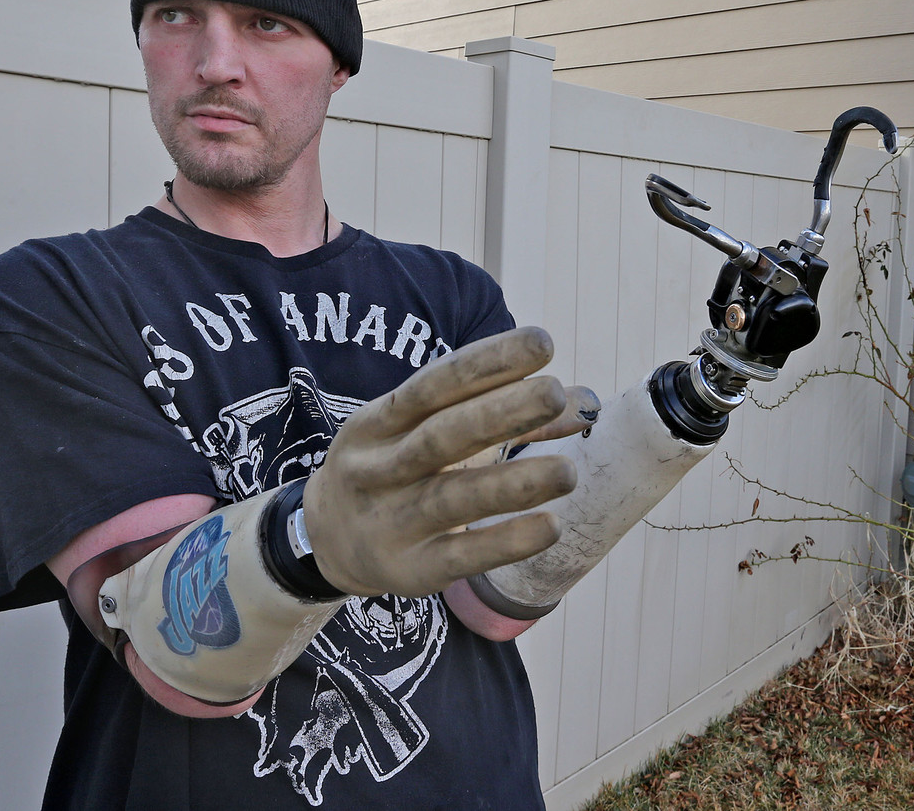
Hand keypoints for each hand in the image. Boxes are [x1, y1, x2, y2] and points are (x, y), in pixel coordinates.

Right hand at [302, 326, 578, 596]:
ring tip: (568, 472)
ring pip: (452, 499)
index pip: (433, 384)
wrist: (328, 540)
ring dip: (512, 483)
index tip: (541, 343)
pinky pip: (460, 557)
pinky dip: (506, 541)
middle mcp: (379, 467)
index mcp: (380, 422)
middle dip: (499, 413)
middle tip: (554, 392)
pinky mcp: (411, 570)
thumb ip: (501, 412)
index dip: (486, 363)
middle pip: (441, 436)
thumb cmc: (397, 470)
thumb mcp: (428, 430)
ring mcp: (392, 521)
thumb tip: (585, 400)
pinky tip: (550, 527)